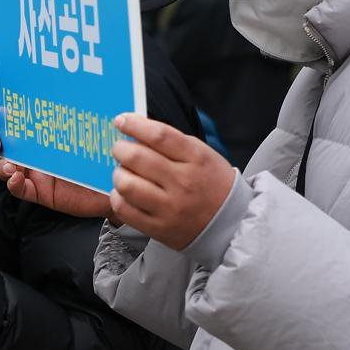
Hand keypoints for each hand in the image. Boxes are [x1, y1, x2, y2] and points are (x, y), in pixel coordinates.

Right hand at [0, 107, 113, 218]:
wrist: (114, 182)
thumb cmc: (103, 153)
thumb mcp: (90, 129)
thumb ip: (82, 114)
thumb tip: (80, 90)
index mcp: (41, 132)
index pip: (14, 121)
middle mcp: (34, 151)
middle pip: (3, 143)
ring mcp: (36, 172)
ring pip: (5, 166)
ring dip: (1, 164)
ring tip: (10, 166)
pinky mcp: (41, 192)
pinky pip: (20, 190)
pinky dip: (13, 184)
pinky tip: (16, 179)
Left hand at [109, 112, 235, 251]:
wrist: (231, 223)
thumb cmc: (212, 183)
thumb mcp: (201, 154)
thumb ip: (171, 141)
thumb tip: (136, 130)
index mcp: (196, 159)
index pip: (158, 135)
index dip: (134, 124)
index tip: (121, 121)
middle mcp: (182, 183)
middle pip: (137, 157)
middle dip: (120, 148)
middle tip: (120, 148)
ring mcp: (170, 208)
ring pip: (127, 184)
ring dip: (118, 173)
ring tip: (123, 171)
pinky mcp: (159, 228)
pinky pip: (125, 209)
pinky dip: (118, 196)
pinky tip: (125, 191)